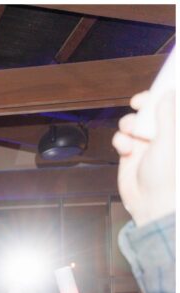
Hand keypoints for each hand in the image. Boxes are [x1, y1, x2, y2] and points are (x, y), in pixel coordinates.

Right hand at [113, 90, 175, 225]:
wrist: (150, 202)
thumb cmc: (167, 176)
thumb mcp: (168, 141)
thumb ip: (167, 117)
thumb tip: (168, 95)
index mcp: (174, 132)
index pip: (169, 107)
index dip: (162, 96)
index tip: (157, 88)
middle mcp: (161, 135)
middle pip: (149, 111)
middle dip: (142, 106)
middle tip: (138, 102)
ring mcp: (144, 144)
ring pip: (132, 123)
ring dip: (129, 125)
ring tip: (131, 132)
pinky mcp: (129, 153)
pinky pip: (120, 138)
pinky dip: (120, 141)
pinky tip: (126, 150)